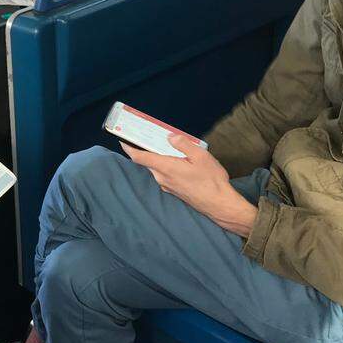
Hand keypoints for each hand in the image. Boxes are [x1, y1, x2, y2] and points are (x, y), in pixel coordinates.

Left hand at [120, 134, 256, 235]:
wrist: (219, 205)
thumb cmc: (211, 181)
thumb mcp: (201, 156)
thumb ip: (183, 144)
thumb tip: (170, 137)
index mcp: (166, 167)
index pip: (140, 157)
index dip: (129, 148)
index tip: (123, 140)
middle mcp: (162, 178)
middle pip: (147, 161)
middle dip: (146, 149)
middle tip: (150, 137)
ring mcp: (167, 186)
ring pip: (157, 168)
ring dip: (158, 158)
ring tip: (167, 147)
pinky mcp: (173, 191)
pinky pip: (164, 175)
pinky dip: (166, 166)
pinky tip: (178, 161)